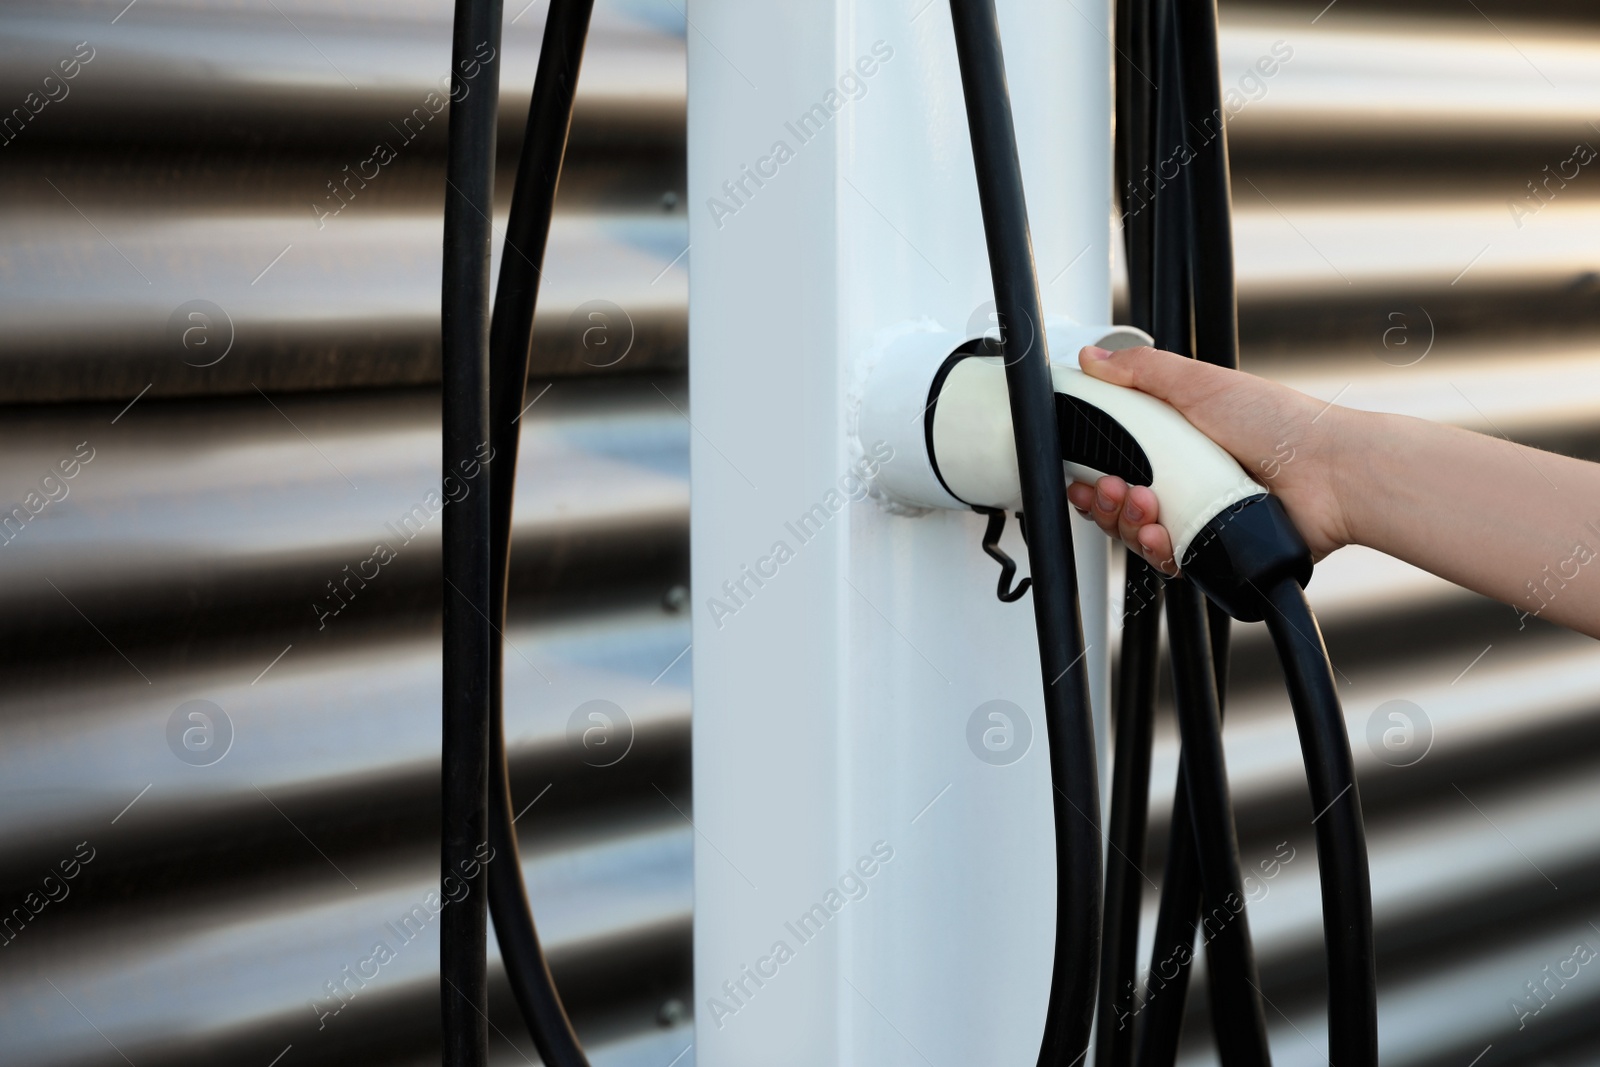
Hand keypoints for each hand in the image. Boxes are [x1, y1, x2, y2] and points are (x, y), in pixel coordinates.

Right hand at [1064, 344, 1357, 575]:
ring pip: (1136, 532)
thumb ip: (1142, 371)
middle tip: (1112, 487)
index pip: (1114, 456)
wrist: (1329, 475)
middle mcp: (1183, 477)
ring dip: (1125, 521)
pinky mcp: (1211, 549)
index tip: (1081, 468)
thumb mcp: (1201, 384)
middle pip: (1118, 499)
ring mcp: (1196, 515)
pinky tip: (1161, 533)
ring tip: (1146, 506)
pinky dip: (1156, 548)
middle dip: (1103, 497)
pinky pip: (1167, 558)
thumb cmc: (1281, 425)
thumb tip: (1094, 357)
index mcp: (1175, 438)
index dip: (1090, 466)